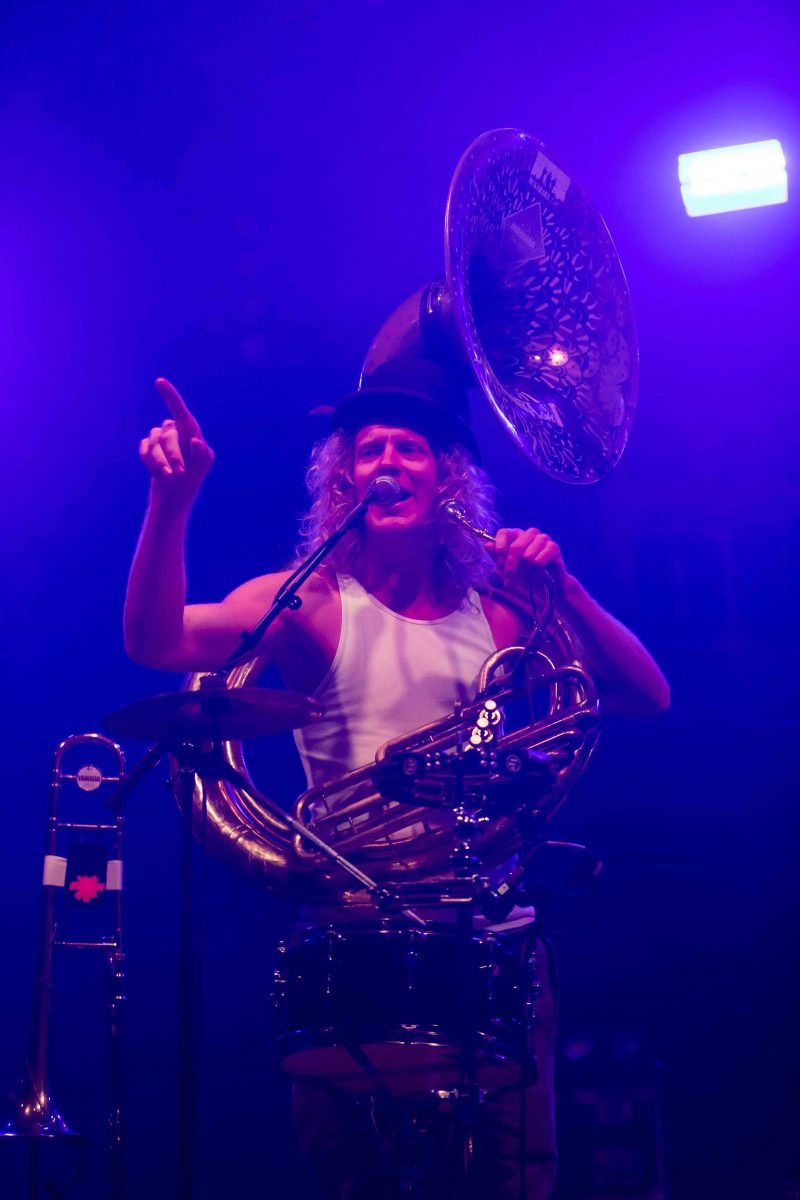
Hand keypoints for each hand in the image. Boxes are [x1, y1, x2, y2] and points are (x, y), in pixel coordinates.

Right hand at [139, 378, 214, 504]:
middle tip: (180, 472)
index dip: (170, 395)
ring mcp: (156, 438)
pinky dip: (152, 464)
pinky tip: (161, 472)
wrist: (177, 491)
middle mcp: (171, 429)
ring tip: (170, 475)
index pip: (179, 409)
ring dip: (162, 462)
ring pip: (154, 445)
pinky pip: (145, 452)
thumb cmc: (195, 473)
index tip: (159, 382)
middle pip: (168, 436)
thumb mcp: (203, 463)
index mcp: (188, 428)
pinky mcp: (146, 448)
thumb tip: (195, 441)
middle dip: (174, 455)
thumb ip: (203, 452)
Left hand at [491, 527, 567, 594]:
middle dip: (510, 569)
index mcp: (517, 534)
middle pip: (515, 547)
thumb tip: (487, 545)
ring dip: (523, 575)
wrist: (548, 587)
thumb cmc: (525, 575)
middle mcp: (530, 533)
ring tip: (524, 584)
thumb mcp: (507, 567)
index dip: (499, 550)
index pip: (503, 533)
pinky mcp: (553, 547)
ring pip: (527, 556)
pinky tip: (535, 581)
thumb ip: (497, 556)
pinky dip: (534, 576)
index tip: (499, 566)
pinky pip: (538, 562)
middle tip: (509, 583)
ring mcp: (543, 538)